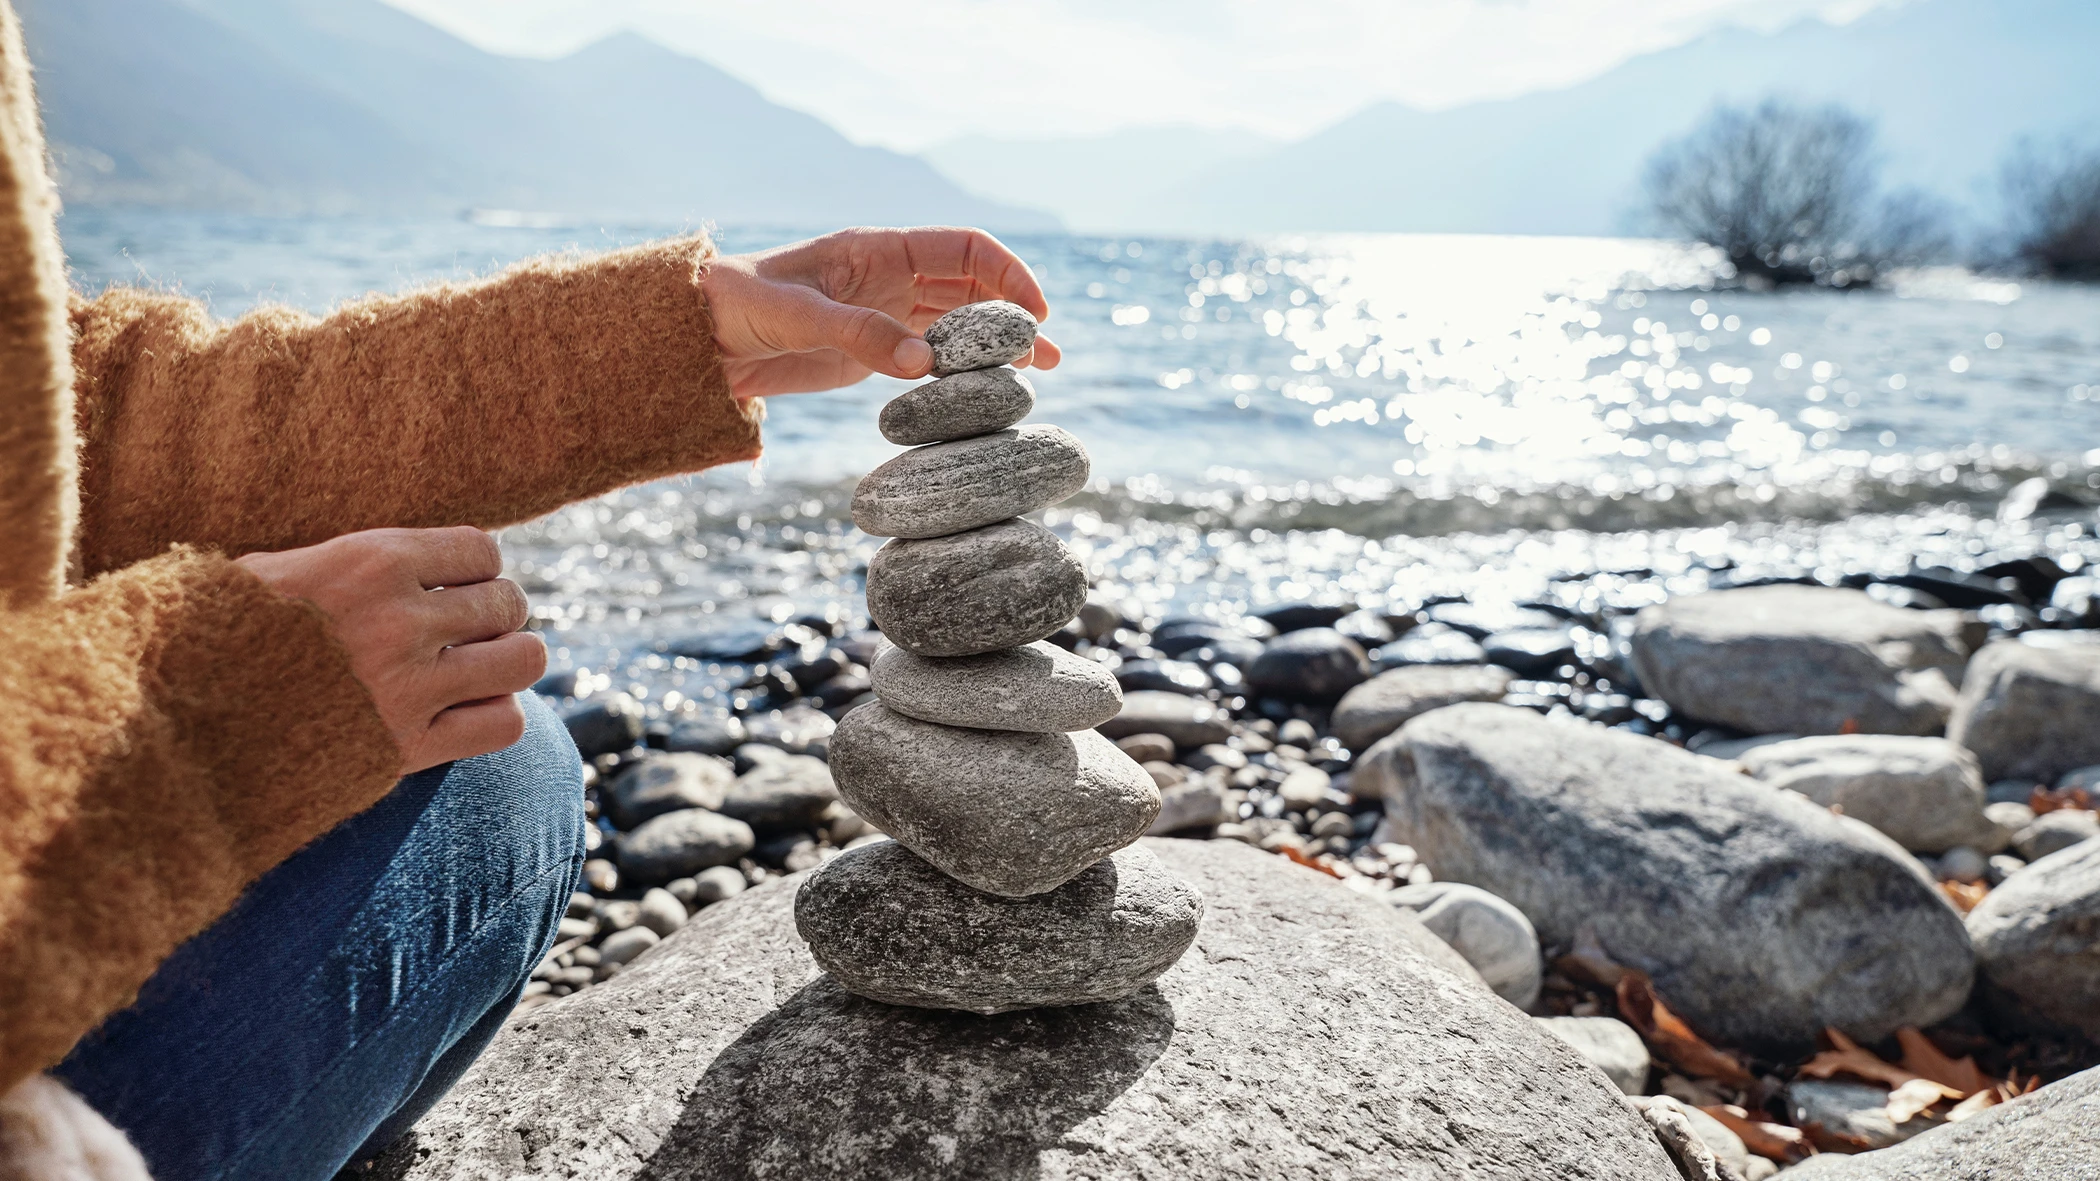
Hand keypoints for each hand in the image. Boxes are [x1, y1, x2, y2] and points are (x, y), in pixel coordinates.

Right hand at [236, 527, 546, 774]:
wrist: (174, 725)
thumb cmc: (215, 638)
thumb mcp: (274, 571)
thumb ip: (352, 562)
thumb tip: (417, 561)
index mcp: (369, 562)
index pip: (482, 549)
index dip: (475, 568)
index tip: (453, 587)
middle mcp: (400, 620)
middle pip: (509, 603)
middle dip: (494, 616)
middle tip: (463, 634)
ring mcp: (410, 686)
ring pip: (524, 659)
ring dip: (507, 663)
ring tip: (476, 670)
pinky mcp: (409, 748)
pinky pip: (504, 724)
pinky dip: (496, 716)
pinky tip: (465, 713)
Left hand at [702, 226, 1062, 397]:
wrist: (696, 339)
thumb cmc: (737, 306)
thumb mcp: (797, 318)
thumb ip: (861, 334)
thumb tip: (927, 363)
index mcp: (878, 248)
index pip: (963, 248)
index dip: (1006, 272)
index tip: (1034, 311)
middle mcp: (890, 275)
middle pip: (972, 285)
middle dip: (1012, 312)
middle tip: (1043, 352)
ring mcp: (885, 312)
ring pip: (958, 321)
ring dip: (998, 341)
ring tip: (1043, 369)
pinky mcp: (874, 349)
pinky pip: (932, 354)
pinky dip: (964, 368)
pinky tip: (988, 387)